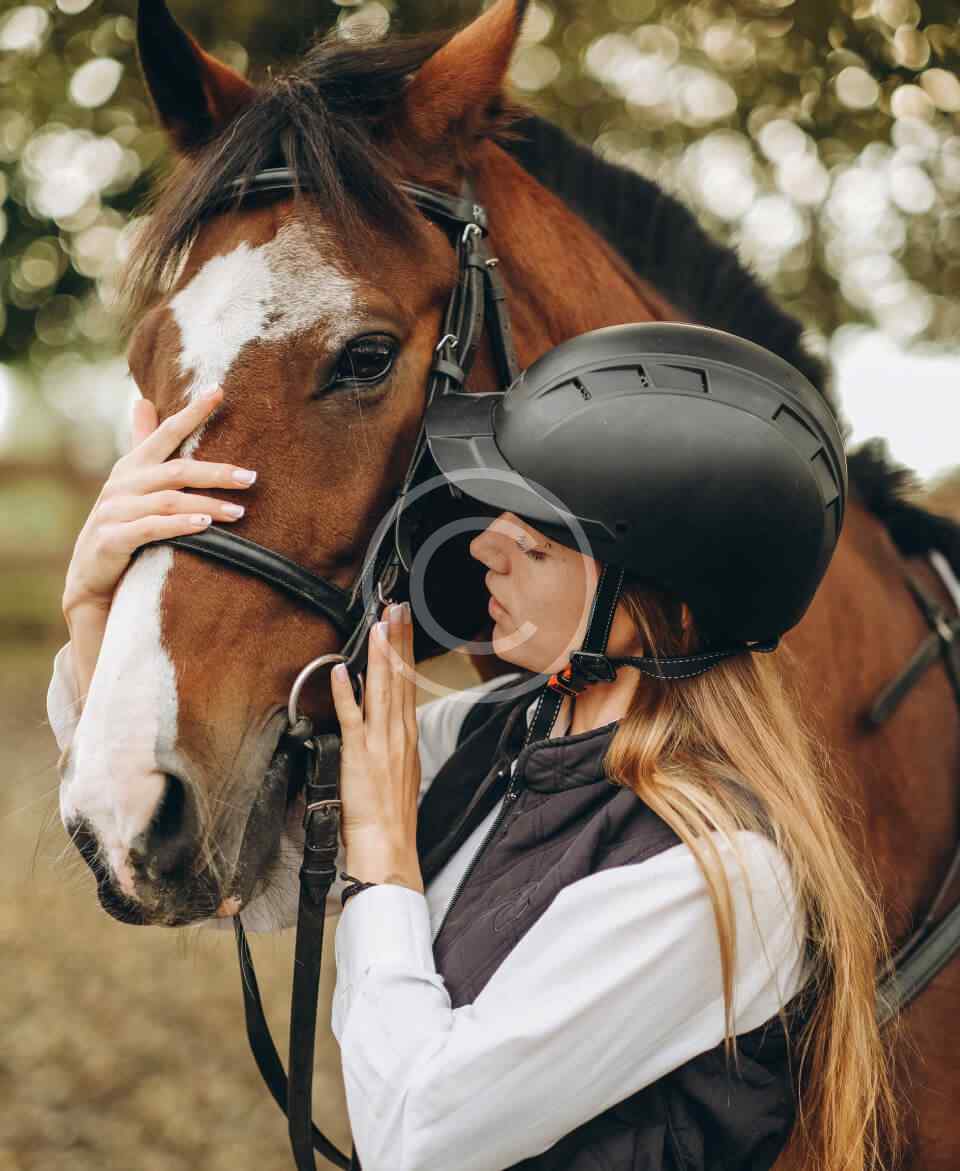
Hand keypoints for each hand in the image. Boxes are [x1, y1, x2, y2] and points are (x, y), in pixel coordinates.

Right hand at [61, 385, 257, 617]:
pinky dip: (180, 526)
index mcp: (131, 467)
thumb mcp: (130, 485)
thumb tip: (144, 401)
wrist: (90, 580)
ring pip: (169, 501)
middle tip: (251, 477)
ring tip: (240, 512)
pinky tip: (206, 526)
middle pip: (176, 471)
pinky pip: (152, 529)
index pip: (165, 433)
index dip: (191, 412)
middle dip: (216, 472)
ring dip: (208, 505)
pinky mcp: (112, 539)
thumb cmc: (120, 527)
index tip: (219, 391)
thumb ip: (141, 445)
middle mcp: (121, 484)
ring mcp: (114, 511)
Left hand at [329, 601, 423, 893]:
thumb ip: (393, 741)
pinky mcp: (359, 755)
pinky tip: (343, 669)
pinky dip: (347, 692)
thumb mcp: (400, 771)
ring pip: (382, 688)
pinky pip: (352, 717)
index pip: (407, 681)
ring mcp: (379, 742)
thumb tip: (387, 720)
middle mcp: (397, 733)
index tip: (403, 621)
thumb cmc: (391, 816)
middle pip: (399, 676)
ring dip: (380, 654)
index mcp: (406, 735)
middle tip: (396, 606)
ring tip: (380, 624)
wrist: (389, 846)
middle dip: (398, 638)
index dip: (405, 648)